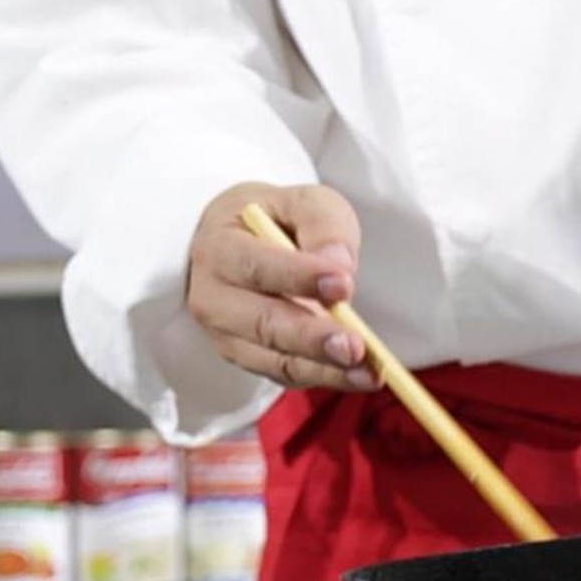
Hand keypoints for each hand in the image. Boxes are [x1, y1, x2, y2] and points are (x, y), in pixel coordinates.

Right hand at [185, 182, 377, 390]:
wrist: (248, 245)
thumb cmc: (280, 221)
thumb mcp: (304, 202)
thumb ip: (322, 224)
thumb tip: (338, 265)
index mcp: (220, 246)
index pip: (256, 265)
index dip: (298, 277)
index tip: (342, 284)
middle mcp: (214, 296)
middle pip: (262, 323)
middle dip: (312, 338)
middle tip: (355, 347)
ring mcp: (228, 334)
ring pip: (275, 358)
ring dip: (324, 369)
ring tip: (367, 373)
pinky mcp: (250, 358)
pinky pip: (285, 374)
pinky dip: (323, 377)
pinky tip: (358, 377)